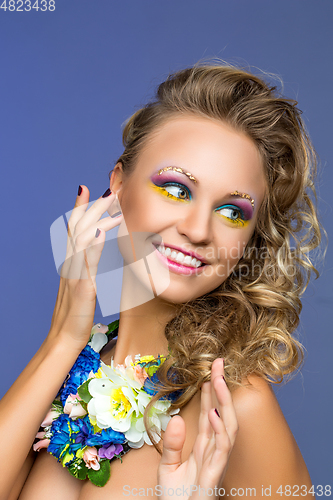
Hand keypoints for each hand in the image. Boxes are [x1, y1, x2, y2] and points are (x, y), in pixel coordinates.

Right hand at [49, 186, 122, 346]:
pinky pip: (85, 263)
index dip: (79, 207)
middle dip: (92, 206)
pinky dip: (91, 246)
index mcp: (72, 262)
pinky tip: (99, 232)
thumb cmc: (76, 313)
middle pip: (78, 227)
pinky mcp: (81, 287)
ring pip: (81, 239)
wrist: (64, 337)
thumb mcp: (82, 284)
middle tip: (107, 189)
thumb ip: (86, 265)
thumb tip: (93, 248)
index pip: (74, 228)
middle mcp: (71, 264)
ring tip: (111, 204)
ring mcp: (74, 274)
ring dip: (96, 219)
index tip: (86, 188)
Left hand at [158, 358, 237, 498]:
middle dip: (221, 388)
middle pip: (221, 413)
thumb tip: (176, 419)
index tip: (209, 370)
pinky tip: (215, 413)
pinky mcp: (215, 474)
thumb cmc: (175, 499)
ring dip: (224, 401)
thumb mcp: (168, 467)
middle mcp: (213, 451)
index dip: (211, 392)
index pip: (210, 413)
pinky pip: (222, 448)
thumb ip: (171, 444)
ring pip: (228, 426)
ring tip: (218, 379)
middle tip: (217, 363)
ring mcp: (216, 461)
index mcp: (203, 447)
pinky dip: (221, 429)